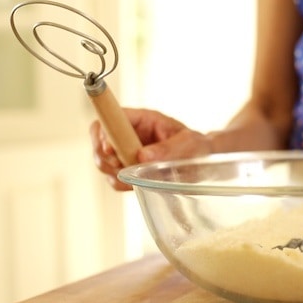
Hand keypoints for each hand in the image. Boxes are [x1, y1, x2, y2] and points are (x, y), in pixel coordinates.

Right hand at [90, 108, 211, 190]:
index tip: (110, 150)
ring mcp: (126, 152)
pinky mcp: (127, 170)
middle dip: (106, 157)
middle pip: (99, 139)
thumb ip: (169, 149)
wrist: (203, 162)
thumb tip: (143, 156)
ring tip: (135, 175)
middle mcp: (130, 134)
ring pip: (102, 161)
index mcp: (143, 120)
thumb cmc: (198, 148)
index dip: (105, 131)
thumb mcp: (190, 144)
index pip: (113, 117)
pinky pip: (112, 179)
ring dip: (113, 172)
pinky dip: (120, 184)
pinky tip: (137, 183)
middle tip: (123, 167)